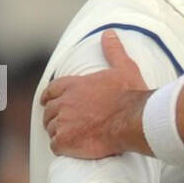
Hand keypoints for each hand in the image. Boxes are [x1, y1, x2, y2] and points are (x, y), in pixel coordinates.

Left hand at [41, 31, 148, 157]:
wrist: (134, 119)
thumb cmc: (130, 95)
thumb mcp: (123, 68)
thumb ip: (113, 51)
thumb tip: (109, 34)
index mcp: (73, 84)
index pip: (50, 91)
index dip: (50, 98)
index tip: (50, 103)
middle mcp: (64, 102)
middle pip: (49, 112)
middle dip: (55, 118)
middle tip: (67, 125)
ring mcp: (63, 122)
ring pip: (51, 129)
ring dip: (60, 134)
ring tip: (73, 138)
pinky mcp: (65, 141)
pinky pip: (56, 146)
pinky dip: (63, 148)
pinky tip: (74, 148)